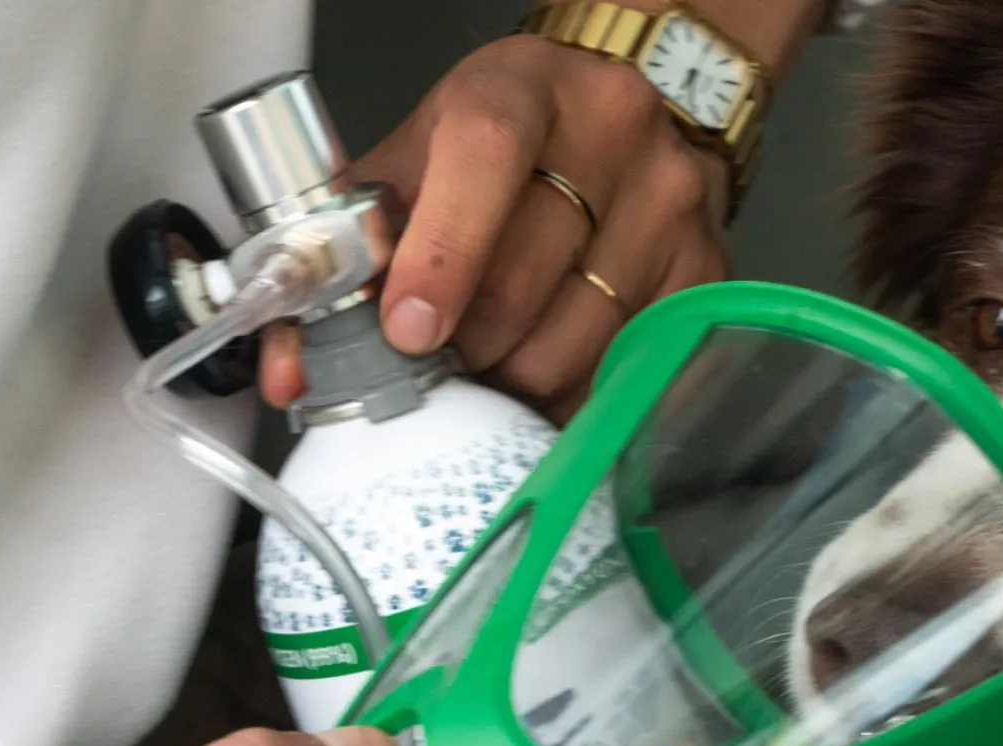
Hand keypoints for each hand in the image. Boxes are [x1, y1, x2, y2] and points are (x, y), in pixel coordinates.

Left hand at [262, 35, 731, 419]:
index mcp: (522, 91)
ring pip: (578, 339)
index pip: (485, 159)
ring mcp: (671, 202)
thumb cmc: (506, 144)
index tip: (408, 331)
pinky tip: (551, 377)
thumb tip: (293, 371)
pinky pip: (632, 368)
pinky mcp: (709, 267)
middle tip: (440, 363)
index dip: (442, 255)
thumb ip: (348, 254)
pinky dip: (579, 396)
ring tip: (495, 365)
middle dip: (464, 347)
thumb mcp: (420, 159)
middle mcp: (612, 134)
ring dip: (518, 379)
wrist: (627, 109)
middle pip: (524, 279)